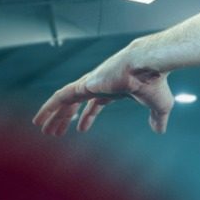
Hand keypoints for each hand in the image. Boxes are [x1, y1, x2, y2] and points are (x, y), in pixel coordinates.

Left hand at [32, 40, 173, 136]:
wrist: (147, 67)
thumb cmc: (154, 83)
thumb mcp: (159, 106)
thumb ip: (157, 118)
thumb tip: (159, 131)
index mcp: (113, 90)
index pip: (95, 104)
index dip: (87, 117)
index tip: (80, 129)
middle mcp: (98, 86)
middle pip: (75, 104)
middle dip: (65, 118)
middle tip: (55, 133)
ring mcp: (88, 84)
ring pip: (64, 101)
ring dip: (53, 115)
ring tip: (42, 128)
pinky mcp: (83, 85)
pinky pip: (60, 97)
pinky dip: (48, 107)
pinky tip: (40, 118)